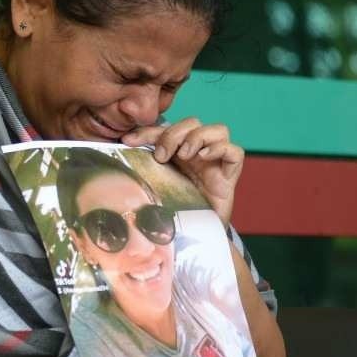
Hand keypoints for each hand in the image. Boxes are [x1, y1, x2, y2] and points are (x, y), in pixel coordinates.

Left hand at [123, 118, 243, 224]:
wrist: (195, 234)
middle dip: (174, 134)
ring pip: (218, 130)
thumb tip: (121, 152)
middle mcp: (199, 153)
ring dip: (197, 137)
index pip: (165, 129)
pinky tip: (204, 157)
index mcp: (179, 152)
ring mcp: (216, 163)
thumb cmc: (174, 209)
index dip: (147, 131)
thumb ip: (144, 168)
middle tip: (162, 155)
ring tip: (184, 155)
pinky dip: (220, 148)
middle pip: (193, 123)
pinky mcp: (230, 175)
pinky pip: (235, 151)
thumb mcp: (154, 185)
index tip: (128, 141)